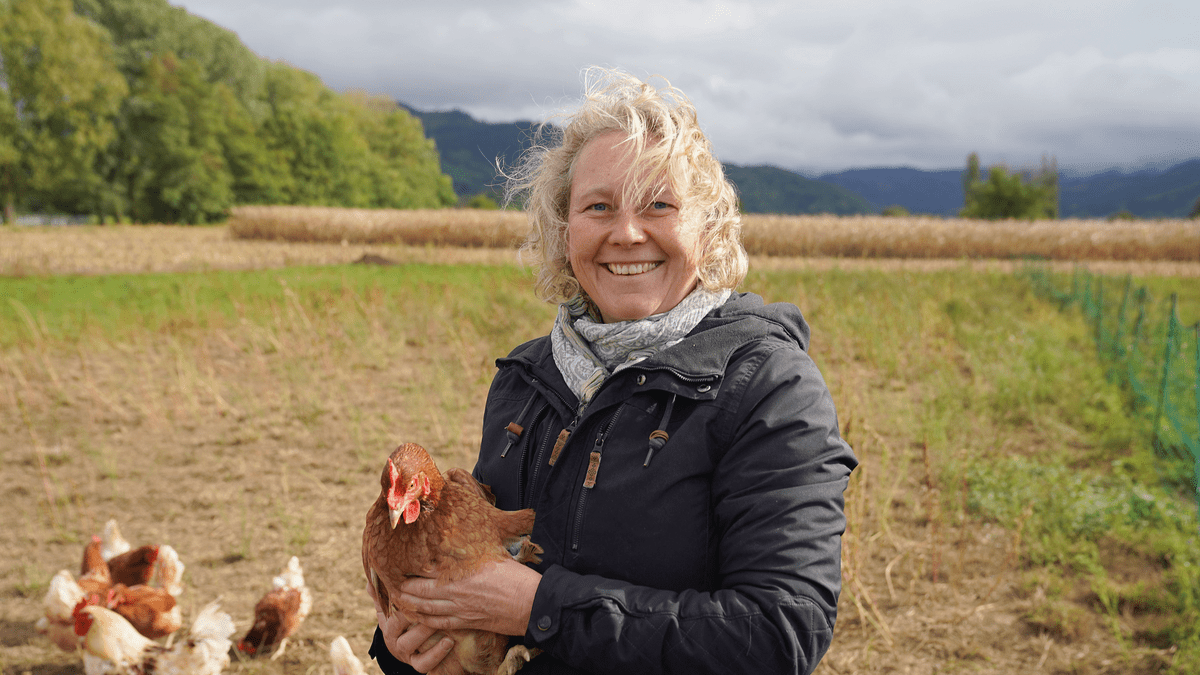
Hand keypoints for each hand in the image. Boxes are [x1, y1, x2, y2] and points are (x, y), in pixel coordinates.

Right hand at [366, 581, 461, 674]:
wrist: (418, 650)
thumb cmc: (410, 621)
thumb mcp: (398, 606)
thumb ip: (390, 589)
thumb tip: (374, 569)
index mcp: (387, 619)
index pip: (389, 605)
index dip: (398, 594)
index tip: (408, 582)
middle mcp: (392, 637)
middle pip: (398, 622)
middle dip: (411, 609)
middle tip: (428, 598)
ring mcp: (404, 652)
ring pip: (409, 642)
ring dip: (424, 629)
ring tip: (439, 619)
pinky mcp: (417, 664)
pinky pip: (423, 663)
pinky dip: (436, 653)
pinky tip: (448, 641)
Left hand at [396, 558, 541, 636]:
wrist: (533, 603)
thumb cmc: (517, 576)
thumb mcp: (494, 556)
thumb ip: (474, 553)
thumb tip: (464, 542)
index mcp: (462, 573)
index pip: (428, 571)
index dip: (412, 571)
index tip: (400, 566)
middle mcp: (457, 592)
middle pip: (422, 592)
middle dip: (405, 590)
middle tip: (393, 586)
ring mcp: (461, 609)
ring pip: (427, 609)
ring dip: (411, 607)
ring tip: (399, 602)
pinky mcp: (468, 622)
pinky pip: (441, 623)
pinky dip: (427, 621)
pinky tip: (419, 618)